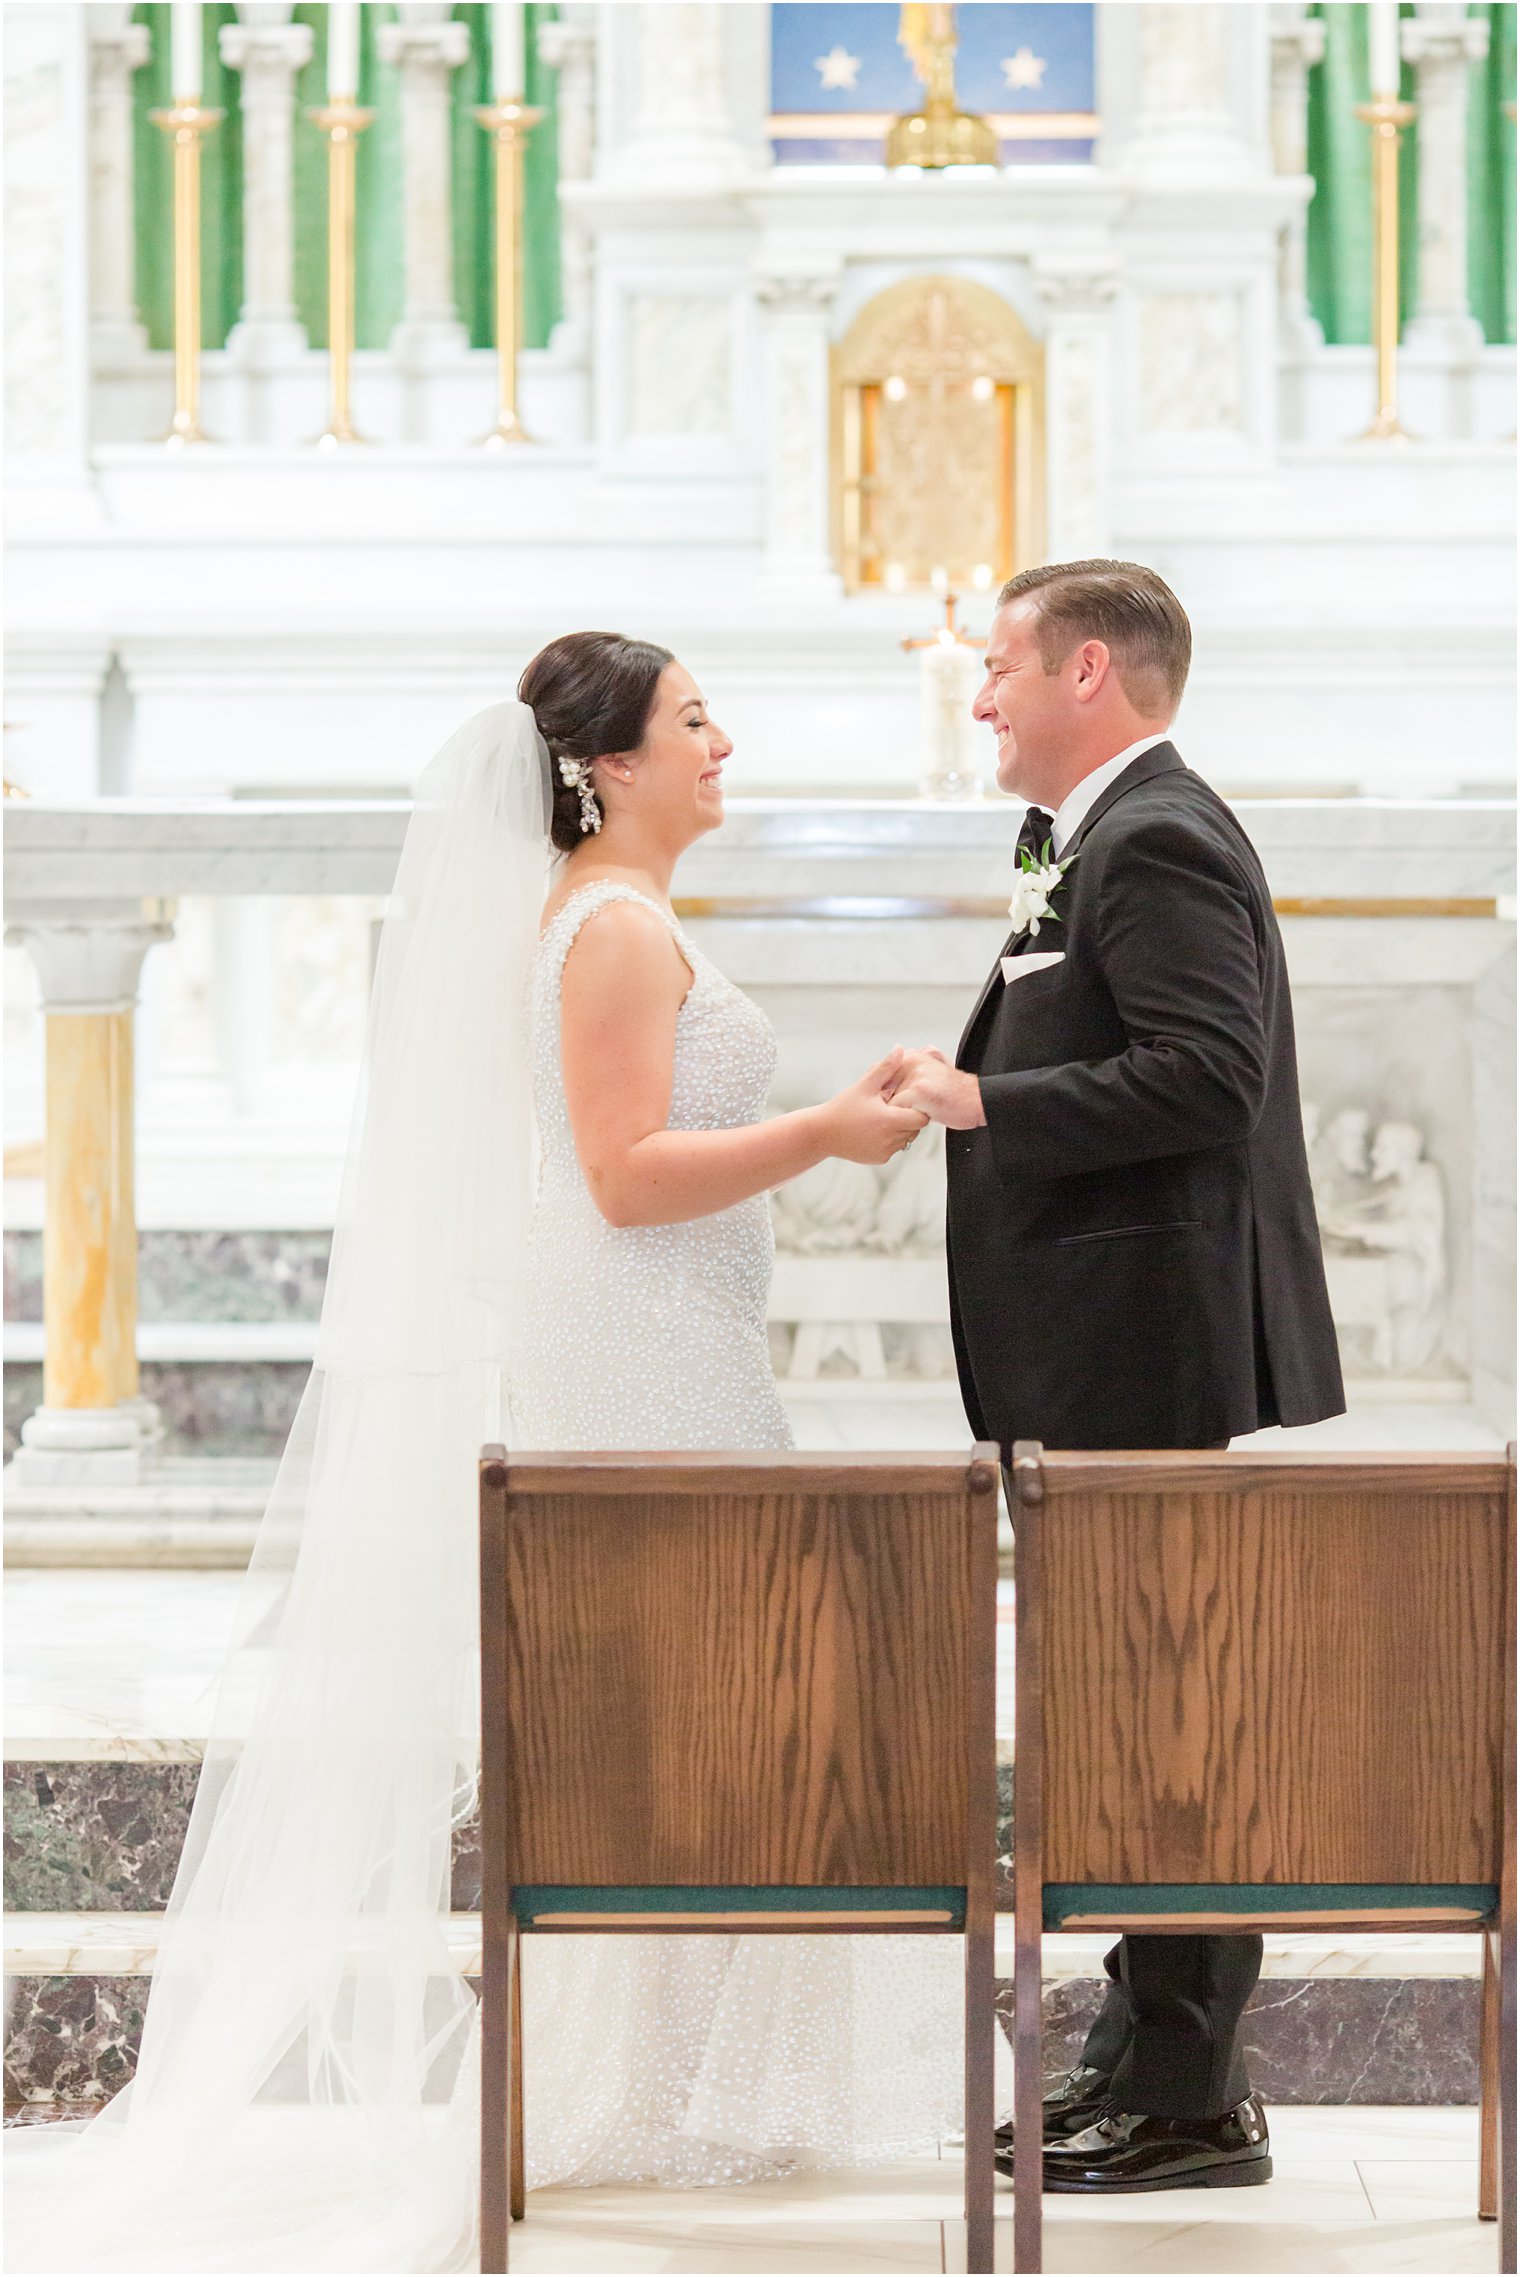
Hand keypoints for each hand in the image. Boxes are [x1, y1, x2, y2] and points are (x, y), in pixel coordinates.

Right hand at [819, 1049, 929, 1164]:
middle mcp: (890, 1140)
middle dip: (909, 1118)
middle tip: (893, 1107)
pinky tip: (875, 1129)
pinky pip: (895, 1148)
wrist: (822, 1133)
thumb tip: (899, 1048)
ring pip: (906, 1140)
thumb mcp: (865, 1085)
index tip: (905, 1100)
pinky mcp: (880, 1159)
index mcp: (889, 1121)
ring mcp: (886, 1152)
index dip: (916, 1108)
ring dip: (901, 1129)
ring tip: (883, 1117)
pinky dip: (890, 1139)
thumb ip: (885, 1067)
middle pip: (915, 1129)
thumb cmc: (843, 1107)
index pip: (922, 1119)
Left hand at [885, 1047, 986, 1130]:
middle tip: (895, 1115)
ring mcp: (915, 1075)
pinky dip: (902, 1121)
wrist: (978, 1101)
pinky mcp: (919, 1091)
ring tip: (911, 1118)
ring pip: (889, 1101)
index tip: (883, 1104)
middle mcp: (912, 1061)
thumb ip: (907, 1078)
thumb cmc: (954, 1095)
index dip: (879, 1094)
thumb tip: (884, 1092)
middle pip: (881, 1089)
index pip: (879, 1073)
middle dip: (886, 1105)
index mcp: (912, 1057)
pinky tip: (915, 1122)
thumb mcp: (928, 1078)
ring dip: (895, 1114)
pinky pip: (897, 1111)